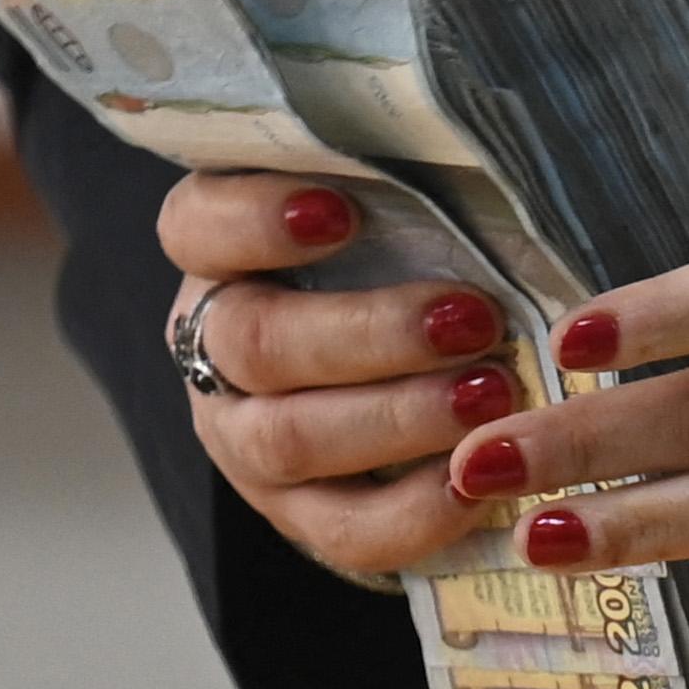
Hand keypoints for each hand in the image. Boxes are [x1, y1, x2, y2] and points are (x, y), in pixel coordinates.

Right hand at [157, 173, 520, 575]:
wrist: (418, 383)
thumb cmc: (413, 263)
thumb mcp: (402, 211)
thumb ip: (409, 184)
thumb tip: (476, 158)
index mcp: (221, 256)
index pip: (197, 226)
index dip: (256, 221)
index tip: (342, 210)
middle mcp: (213, 350)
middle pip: (257, 344)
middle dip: (371, 333)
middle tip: (472, 320)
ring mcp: (246, 442)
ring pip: (291, 440)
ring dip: (398, 419)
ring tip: (491, 397)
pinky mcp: (299, 517)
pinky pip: (342, 530)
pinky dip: (413, 514)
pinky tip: (477, 488)